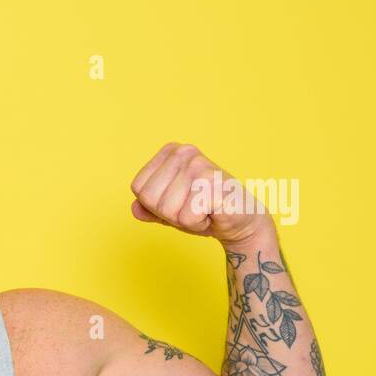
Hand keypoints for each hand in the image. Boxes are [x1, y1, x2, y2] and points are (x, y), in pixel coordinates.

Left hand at [129, 142, 269, 245]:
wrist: (240, 220)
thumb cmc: (205, 211)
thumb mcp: (170, 210)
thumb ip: (149, 208)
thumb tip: (134, 209)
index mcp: (171, 152)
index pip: (139, 188)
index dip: (155, 205)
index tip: (179, 202)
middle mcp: (184, 152)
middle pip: (151, 199)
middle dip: (169, 214)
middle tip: (192, 207)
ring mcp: (200, 165)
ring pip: (167, 209)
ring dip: (185, 219)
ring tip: (204, 209)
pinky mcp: (214, 183)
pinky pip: (186, 217)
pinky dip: (198, 223)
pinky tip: (212, 213)